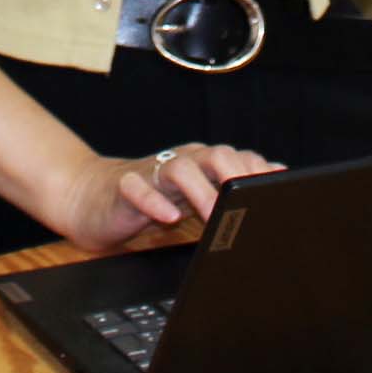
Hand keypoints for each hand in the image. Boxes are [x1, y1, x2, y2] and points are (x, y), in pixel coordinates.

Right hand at [53, 141, 281, 252]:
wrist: (92, 200)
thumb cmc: (152, 199)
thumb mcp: (196, 196)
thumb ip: (232, 185)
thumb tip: (279, 173)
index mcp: (202, 163)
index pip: (238, 158)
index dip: (258, 172)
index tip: (276, 194)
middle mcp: (181, 161)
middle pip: (215, 155)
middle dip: (235, 176)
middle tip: (248, 204)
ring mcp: (152, 171)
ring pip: (180, 168)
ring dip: (201, 190)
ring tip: (213, 214)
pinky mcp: (124, 186)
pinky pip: (139, 188)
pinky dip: (154, 201)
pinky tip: (167, 217)